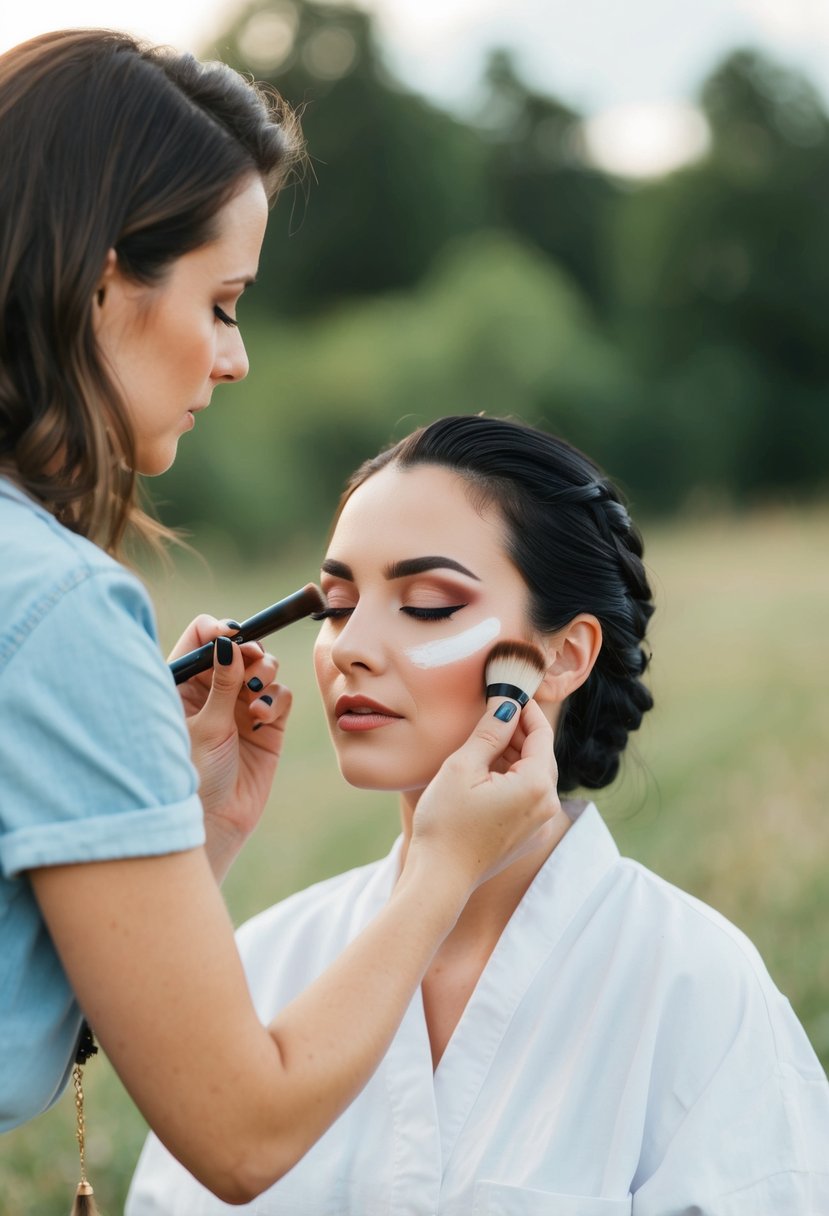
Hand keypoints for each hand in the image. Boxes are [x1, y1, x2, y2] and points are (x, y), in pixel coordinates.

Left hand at [168, 617, 291, 878]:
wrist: (215, 824)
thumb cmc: (194, 777)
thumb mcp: (204, 725)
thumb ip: (221, 682)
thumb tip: (230, 641)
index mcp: (183, 685)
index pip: (200, 639)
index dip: (217, 630)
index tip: (231, 635)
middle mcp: (212, 691)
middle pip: (239, 648)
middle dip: (250, 650)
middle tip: (253, 661)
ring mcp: (241, 707)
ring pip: (264, 668)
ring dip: (265, 674)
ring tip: (256, 699)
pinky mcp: (268, 725)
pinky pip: (282, 695)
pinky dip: (277, 699)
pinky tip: (262, 718)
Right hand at [409, 699, 559, 894]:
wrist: (439, 879)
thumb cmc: (446, 823)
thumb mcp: (463, 767)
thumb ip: (490, 731)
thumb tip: (507, 704)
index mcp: (537, 786)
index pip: (541, 734)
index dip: (528, 709)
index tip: (511, 690)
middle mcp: (548, 806)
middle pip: (541, 755)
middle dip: (520, 731)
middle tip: (495, 710)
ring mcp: (540, 825)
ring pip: (533, 776)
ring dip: (514, 755)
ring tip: (485, 739)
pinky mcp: (527, 837)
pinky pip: (527, 797)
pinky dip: (511, 778)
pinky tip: (486, 771)